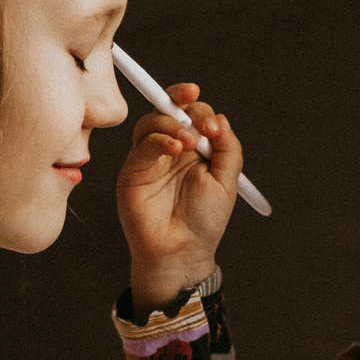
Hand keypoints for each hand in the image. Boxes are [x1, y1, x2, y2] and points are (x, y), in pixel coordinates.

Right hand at [118, 82, 242, 315]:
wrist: (183, 252)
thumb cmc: (204, 222)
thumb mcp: (226, 182)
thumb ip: (227, 148)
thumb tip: (220, 118)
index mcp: (193, 149)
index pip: (190, 113)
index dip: (198, 109)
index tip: (211, 123)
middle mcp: (169, 149)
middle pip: (168, 110)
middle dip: (184, 108)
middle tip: (202, 126)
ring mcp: (149, 159)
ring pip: (151, 122)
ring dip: (172, 124)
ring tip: (189, 143)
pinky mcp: (133, 171)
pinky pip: (142, 145)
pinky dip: (159, 140)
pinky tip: (174, 149)